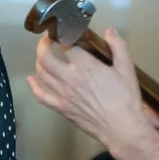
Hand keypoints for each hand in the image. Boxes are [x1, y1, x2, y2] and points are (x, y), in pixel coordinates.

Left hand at [27, 30, 152, 150]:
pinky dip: (34, 86)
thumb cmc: (125, 99)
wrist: (121, 128)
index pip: (66, 43)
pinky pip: (41, 95)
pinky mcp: (61, 108)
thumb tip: (110, 31)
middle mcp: (69, 78)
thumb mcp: (126, 68)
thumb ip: (118, 46)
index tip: (65, 31)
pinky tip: (32, 79)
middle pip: (45, 57)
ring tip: (44, 56)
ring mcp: (62, 94)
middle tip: (48, 39)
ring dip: (39, 61)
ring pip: (41, 74)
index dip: (64, 34)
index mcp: (85, 65)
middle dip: (43, 44)